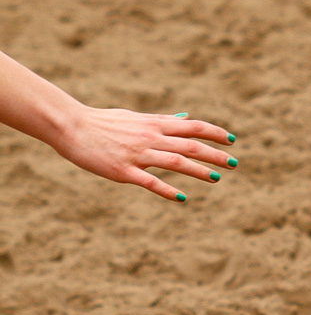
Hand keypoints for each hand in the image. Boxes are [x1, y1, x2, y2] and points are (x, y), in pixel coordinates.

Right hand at [50, 107, 236, 201]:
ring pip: (176, 162)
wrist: (72, 127)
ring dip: (199, 171)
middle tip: (234, 163)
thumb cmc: (104, 121)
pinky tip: (181, 197)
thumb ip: (162, 120)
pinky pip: (149, 181)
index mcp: (155, 123)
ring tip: (216, 178)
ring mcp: (137, 154)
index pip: (193, 127)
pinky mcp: (122, 171)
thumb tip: (184, 118)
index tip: (232, 140)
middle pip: (190, 146)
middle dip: (215, 155)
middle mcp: (151, 137)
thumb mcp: (136, 116)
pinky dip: (166, 190)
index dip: (214, 133)